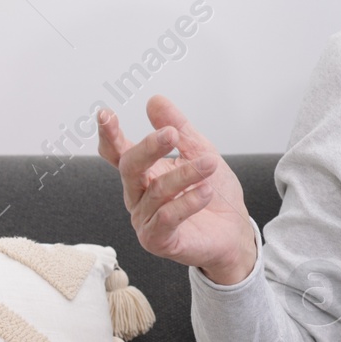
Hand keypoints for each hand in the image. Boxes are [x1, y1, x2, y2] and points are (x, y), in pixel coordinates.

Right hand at [96, 95, 257, 284]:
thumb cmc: (214, 193)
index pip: (117, 153)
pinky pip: (167, 217)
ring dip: (186, 174)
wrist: (234, 230)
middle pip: (130, 167)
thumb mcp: (200, 152)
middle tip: (172, 133)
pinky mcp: (158, 241)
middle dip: (150, 147)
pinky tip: (206, 192)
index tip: (106, 114)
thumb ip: (179, 128)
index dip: (109, 135)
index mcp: (143, 173)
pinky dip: (188, 202)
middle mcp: (138, 196)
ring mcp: (145, 220)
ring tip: (210, 163)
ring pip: (157, 191)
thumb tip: (155, 100)